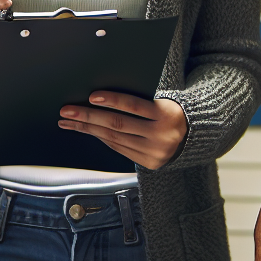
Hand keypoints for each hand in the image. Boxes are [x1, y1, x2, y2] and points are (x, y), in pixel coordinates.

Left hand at [58, 92, 188, 168]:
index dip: (112, 100)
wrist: (193, 136)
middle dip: (89, 117)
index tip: (90, 96)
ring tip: (69, 122)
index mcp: (165, 115)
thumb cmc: (170, 113)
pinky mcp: (148, 163)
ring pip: (114, 138)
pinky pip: (119, 149)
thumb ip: (139, 102)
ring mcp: (154, 152)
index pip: (133, 106)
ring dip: (88, 129)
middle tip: (67, 111)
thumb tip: (101, 98)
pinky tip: (88, 131)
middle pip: (118, 124)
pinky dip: (102, 139)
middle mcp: (160, 135)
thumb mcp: (161, 103)